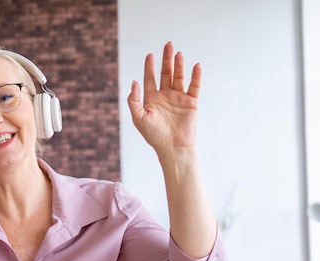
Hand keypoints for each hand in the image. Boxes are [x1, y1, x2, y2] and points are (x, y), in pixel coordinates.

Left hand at [127, 42, 200, 156]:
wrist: (173, 148)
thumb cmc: (154, 136)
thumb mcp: (139, 118)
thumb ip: (134, 100)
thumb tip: (133, 82)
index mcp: (151, 100)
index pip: (150, 79)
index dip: (149, 67)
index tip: (150, 55)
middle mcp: (165, 97)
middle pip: (165, 74)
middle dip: (166, 60)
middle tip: (168, 45)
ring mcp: (179, 98)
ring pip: (179, 77)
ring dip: (179, 65)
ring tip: (178, 53)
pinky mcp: (191, 102)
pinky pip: (194, 86)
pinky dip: (195, 76)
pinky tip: (195, 66)